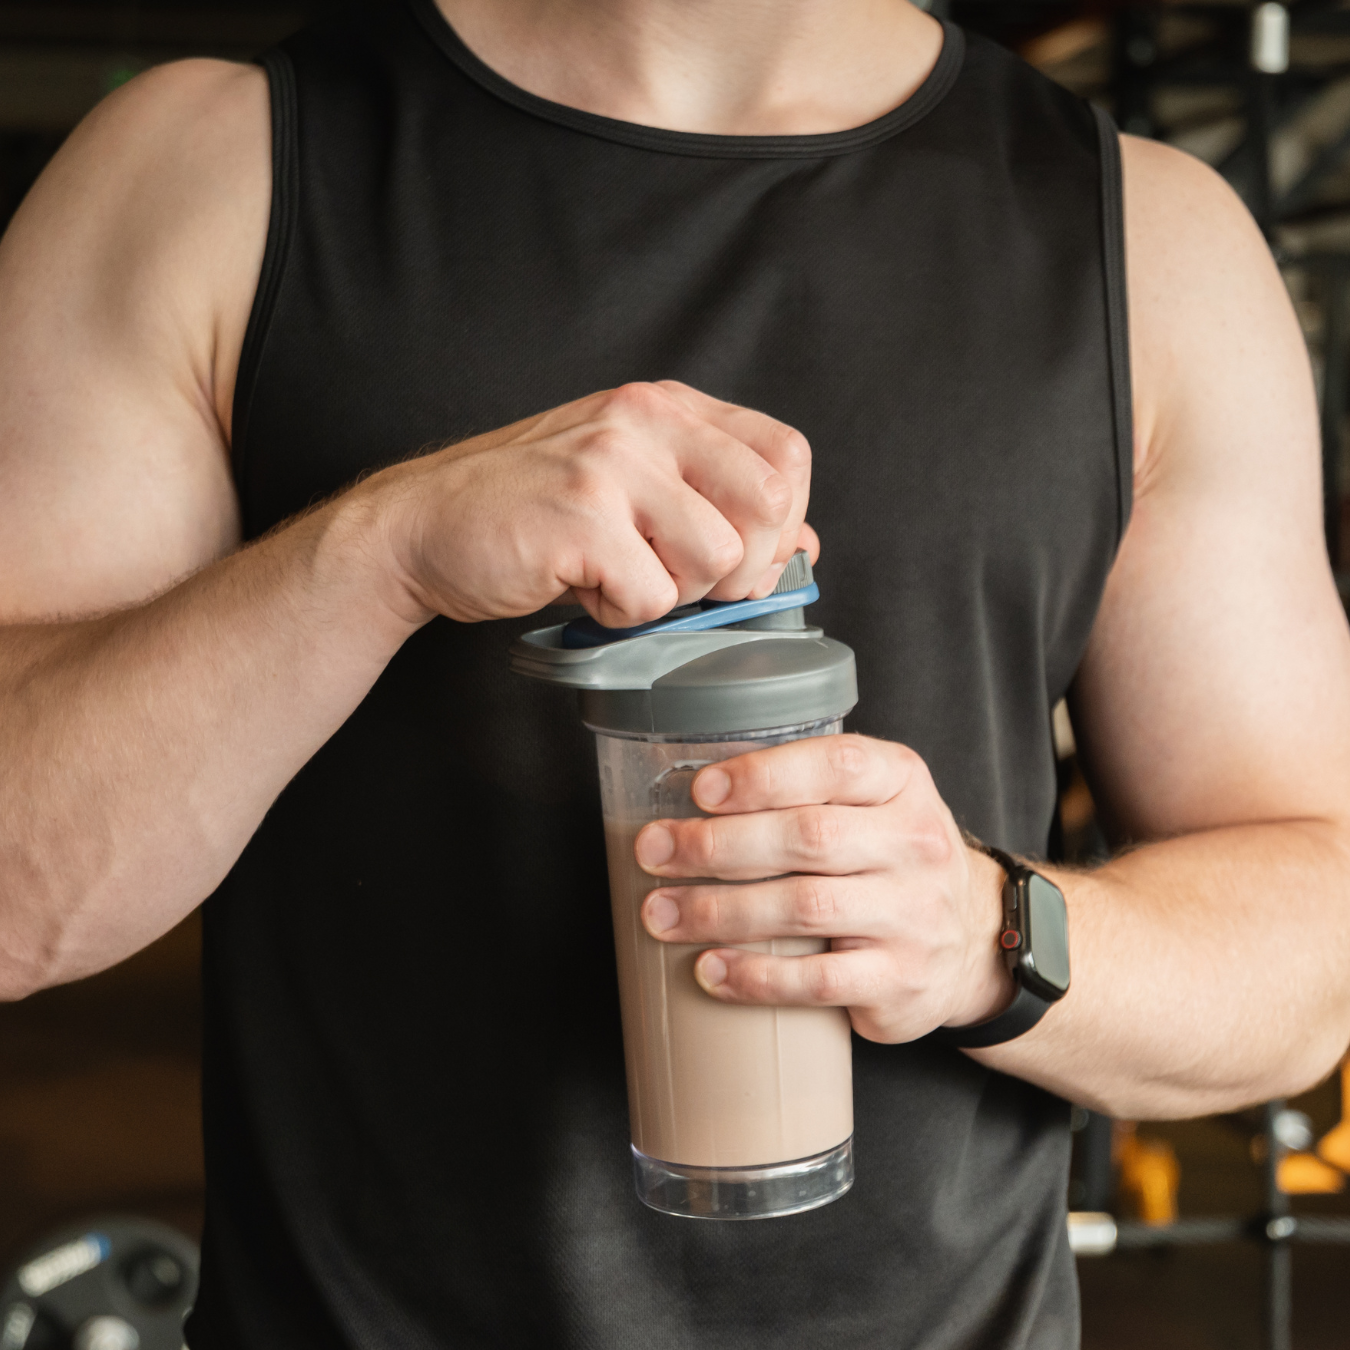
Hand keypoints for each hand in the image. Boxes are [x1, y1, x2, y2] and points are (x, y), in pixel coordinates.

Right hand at [366, 380, 814, 625]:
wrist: (423, 526)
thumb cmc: (530, 512)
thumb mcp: (634, 488)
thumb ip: (717, 505)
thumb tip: (803, 543)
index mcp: (668, 407)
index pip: (786, 454)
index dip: (784, 521)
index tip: (745, 558)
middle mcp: (646, 420)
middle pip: (769, 504)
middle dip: (742, 569)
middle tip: (684, 582)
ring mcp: (612, 464)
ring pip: (717, 557)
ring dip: (674, 594)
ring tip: (619, 577)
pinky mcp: (580, 516)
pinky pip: (652, 595)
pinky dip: (622, 614)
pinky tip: (584, 588)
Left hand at [632, 734, 1014, 1042]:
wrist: (974, 939)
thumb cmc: (892, 857)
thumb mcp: (873, 801)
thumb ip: (805, 788)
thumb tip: (690, 799)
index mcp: (903, 783)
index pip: (836, 765)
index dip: (763, 776)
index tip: (700, 791)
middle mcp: (916, 843)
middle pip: (808, 838)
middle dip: (717, 846)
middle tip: (654, 853)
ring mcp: (912, 915)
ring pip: (805, 908)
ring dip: (720, 911)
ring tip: (661, 913)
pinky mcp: (900, 980)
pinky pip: (817, 981)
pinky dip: (755, 977)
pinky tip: (710, 969)